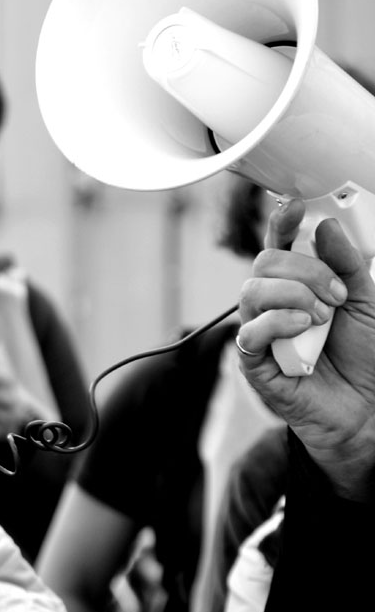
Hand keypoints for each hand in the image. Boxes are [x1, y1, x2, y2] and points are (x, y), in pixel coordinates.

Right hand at [237, 198, 374, 499]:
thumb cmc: (362, 356)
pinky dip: (278, 321)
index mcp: (295, 285)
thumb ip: (347, 264)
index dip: (280, 222)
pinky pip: (249, 330)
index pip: (278, 245)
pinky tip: (303, 327)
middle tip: (337, 294)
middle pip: (264, 262)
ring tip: (323, 317)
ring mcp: (259, 330)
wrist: (365, 407)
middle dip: (305, 269)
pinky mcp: (252, 360)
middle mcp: (272, 303)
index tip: (293, 204)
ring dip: (295, 295)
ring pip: (253, 290)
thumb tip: (324, 227)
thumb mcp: (366, 302)